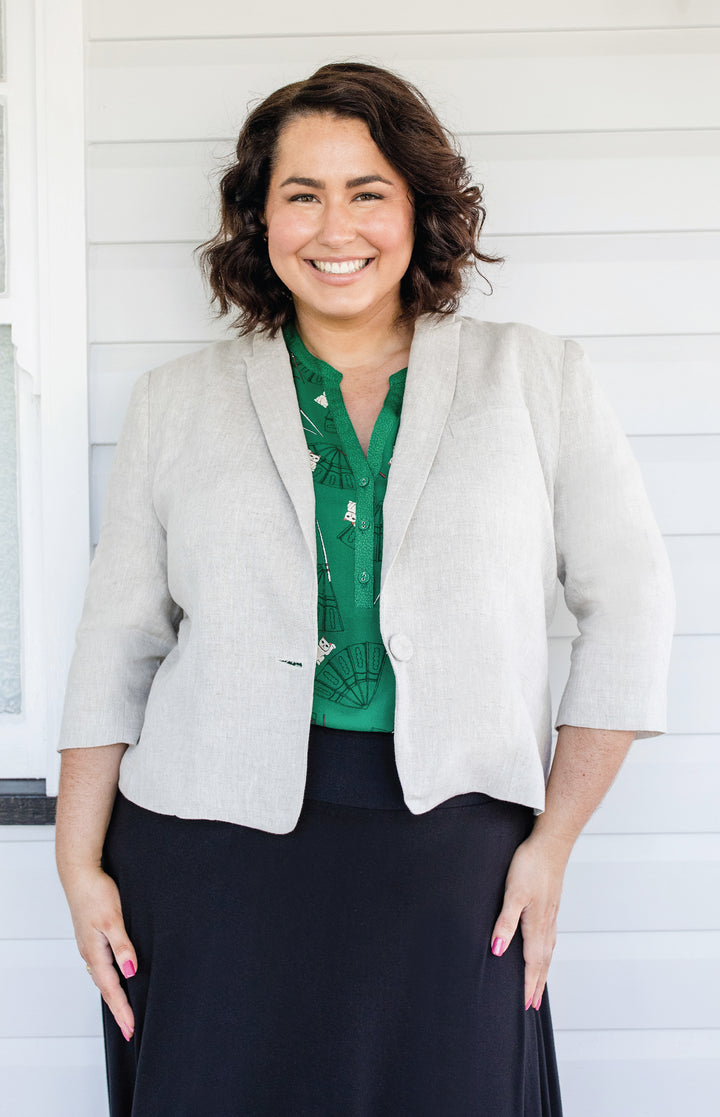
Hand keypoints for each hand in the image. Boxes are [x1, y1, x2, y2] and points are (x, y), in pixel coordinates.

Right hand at [65, 866, 136, 1040]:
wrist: (80, 874)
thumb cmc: (96, 893)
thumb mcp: (114, 920)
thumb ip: (122, 947)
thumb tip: (131, 972)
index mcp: (95, 953)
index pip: (112, 989)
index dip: (122, 1009)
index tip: (131, 1028)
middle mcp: (90, 953)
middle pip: (106, 988)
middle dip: (118, 1009)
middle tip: (129, 1028)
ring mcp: (89, 945)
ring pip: (102, 977)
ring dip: (113, 995)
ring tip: (123, 1010)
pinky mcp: (91, 936)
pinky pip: (101, 965)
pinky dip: (109, 978)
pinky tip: (115, 977)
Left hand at [489, 831, 569, 1010]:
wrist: (551, 843)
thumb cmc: (531, 865)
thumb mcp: (513, 894)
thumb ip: (505, 923)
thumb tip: (499, 951)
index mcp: (537, 925)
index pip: (533, 963)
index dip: (529, 984)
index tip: (527, 1005)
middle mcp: (547, 923)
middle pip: (543, 961)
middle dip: (537, 984)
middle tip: (533, 1005)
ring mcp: (551, 914)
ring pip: (548, 950)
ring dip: (543, 970)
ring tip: (539, 983)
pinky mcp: (550, 904)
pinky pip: (549, 937)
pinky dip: (546, 951)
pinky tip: (544, 948)